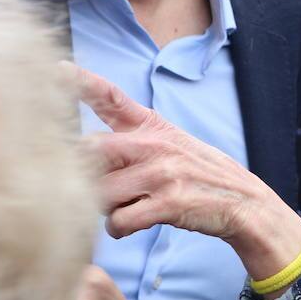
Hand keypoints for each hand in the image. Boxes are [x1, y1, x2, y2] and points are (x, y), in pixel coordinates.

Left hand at [73, 64, 300, 281]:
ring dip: (104, 208)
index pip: (112, 99)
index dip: (83, 84)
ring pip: (100, 194)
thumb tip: (82, 150)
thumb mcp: (171, 142)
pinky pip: (118, 221)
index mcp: (152, 127)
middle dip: (81, 175)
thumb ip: (131, 140)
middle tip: (98, 188)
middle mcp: (154, 144)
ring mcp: (161, 173)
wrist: (242, 201)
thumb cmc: (199, 174)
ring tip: (123, 209)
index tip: (58, 70)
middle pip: (90, 152)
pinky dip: (118, 229)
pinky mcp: (168, 202)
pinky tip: (131, 225)